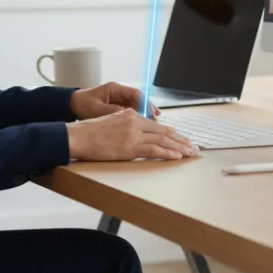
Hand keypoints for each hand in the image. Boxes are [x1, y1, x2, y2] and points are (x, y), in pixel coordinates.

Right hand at [66, 109, 199, 161]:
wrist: (78, 136)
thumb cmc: (89, 132)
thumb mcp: (111, 121)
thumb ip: (126, 124)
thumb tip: (136, 133)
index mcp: (131, 115)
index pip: (157, 125)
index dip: (172, 133)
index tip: (182, 139)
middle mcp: (135, 122)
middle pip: (164, 132)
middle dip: (181, 141)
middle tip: (194, 147)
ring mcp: (134, 134)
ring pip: (163, 141)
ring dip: (179, 148)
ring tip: (190, 153)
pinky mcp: (130, 147)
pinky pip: (154, 150)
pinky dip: (168, 154)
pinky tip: (177, 157)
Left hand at [70, 81, 160, 119]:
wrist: (70, 105)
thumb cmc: (82, 104)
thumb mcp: (97, 109)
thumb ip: (113, 112)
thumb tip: (130, 115)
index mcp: (114, 89)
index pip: (136, 94)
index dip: (146, 103)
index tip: (153, 112)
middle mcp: (118, 92)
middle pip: (139, 100)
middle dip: (148, 109)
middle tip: (157, 119)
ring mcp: (118, 99)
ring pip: (136, 106)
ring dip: (144, 114)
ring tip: (153, 124)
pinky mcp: (116, 107)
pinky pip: (130, 111)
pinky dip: (137, 118)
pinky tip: (142, 125)